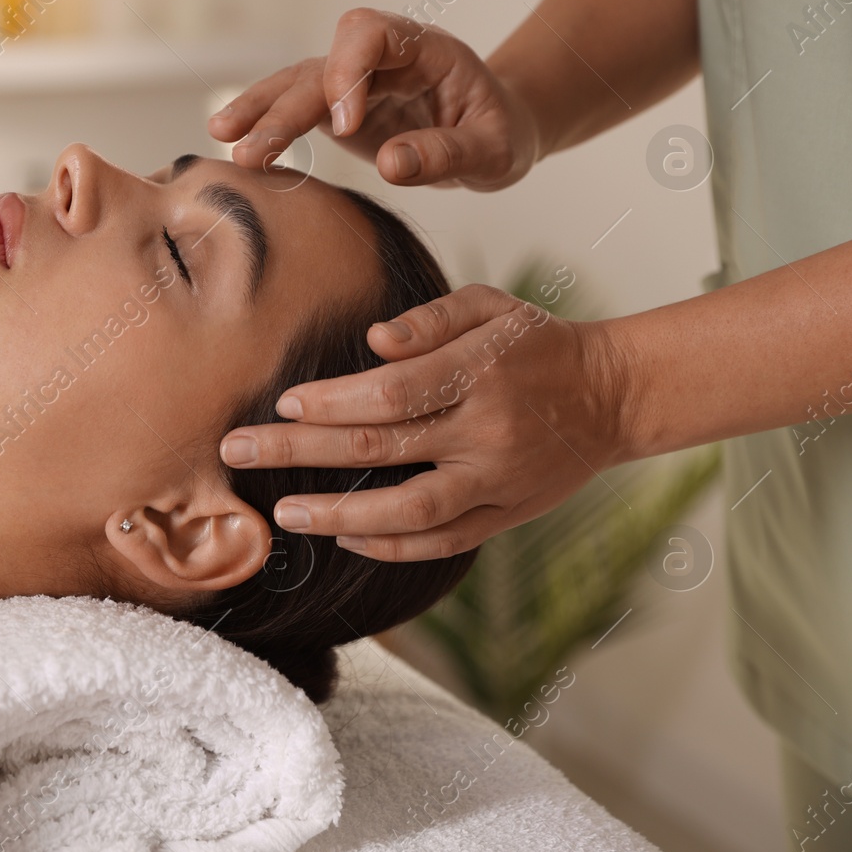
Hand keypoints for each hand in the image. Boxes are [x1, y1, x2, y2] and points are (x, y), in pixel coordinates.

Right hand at [209, 8, 542, 190]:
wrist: (497, 129)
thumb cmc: (500, 132)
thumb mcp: (493, 150)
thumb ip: (447, 154)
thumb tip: (392, 165)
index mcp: (423, 48)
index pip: (369, 34)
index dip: (348, 72)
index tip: (344, 125)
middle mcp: (380, 57)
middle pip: (321, 65)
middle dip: (285, 106)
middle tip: (253, 152)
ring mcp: (354, 81)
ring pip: (296, 83)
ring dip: (260, 109)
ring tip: (222, 136)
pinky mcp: (336, 109)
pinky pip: (294, 109)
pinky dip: (265, 124)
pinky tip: (232, 141)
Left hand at [217, 285, 633, 560]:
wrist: (613, 396)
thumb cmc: (537, 343)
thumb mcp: (492, 306)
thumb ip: (431, 319)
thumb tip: (373, 342)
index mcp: (481, 372)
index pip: (391, 393)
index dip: (332, 402)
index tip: (284, 404)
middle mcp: (487, 432)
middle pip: (381, 449)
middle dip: (300, 452)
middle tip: (239, 450)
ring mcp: (497, 481)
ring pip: (410, 510)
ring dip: (339, 513)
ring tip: (284, 512)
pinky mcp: (506, 516)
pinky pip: (443, 542)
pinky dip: (391, 544)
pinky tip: (344, 535)